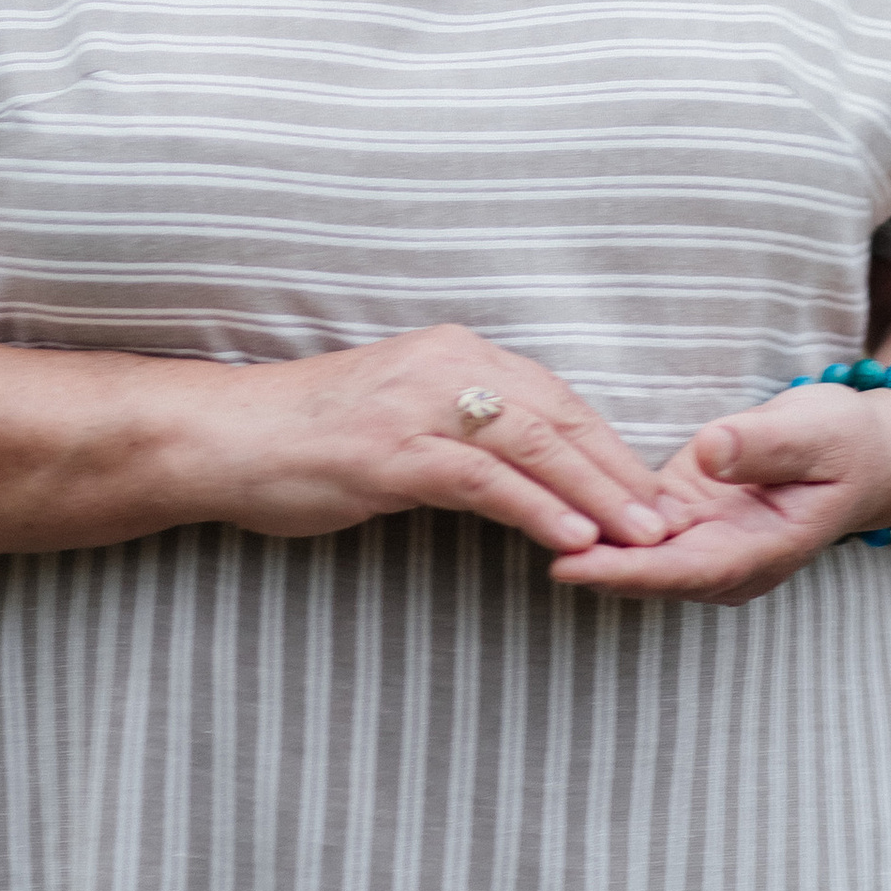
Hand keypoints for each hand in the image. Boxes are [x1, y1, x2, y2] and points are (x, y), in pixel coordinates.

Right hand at [187, 326, 682, 560]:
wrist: (222, 434)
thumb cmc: (309, 435)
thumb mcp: (399, 416)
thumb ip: (460, 428)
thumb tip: (525, 465)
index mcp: (452, 352)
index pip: (554, 395)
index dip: (608, 443)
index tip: (649, 487)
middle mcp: (444, 365)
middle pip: (558, 415)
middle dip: (619, 469)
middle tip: (668, 517)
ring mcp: (417, 405)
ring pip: (533, 445)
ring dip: (596, 493)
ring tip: (642, 536)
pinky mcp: (393, 452)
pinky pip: (483, 481)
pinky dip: (536, 508)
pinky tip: (573, 538)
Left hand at [546, 381, 890, 604]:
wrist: (863, 450)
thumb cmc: (846, 441)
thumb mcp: (818, 431)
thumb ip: (765, 444)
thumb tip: (713, 450)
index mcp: (760, 552)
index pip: (681, 571)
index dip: (623, 571)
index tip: (568, 563)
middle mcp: (722, 558)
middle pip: (642, 570)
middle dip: (582, 556)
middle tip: (517, 534)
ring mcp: (699, 540)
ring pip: (629, 549)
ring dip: (577, 536)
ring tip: (511, 514)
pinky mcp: (681, 513)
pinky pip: (629, 522)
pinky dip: (589, 512)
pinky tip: (541, 494)